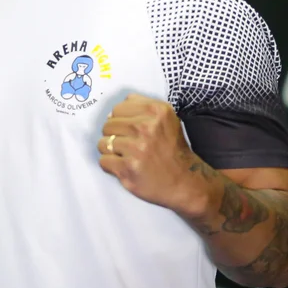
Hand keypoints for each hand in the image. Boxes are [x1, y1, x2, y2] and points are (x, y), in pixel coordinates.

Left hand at [97, 93, 201, 214]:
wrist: (185, 181)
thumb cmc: (172, 149)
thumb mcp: (165, 118)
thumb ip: (140, 106)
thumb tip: (111, 113)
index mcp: (156, 111)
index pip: (118, 108)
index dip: (121, 120)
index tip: (130, 130)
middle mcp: (146, 127)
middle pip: (108, 125)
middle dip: (115, 136)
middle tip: (129, 145)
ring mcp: (136, 148)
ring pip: (103, 143)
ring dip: (111, 151)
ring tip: (127, 156)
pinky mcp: (128, 168)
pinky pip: (103, 161)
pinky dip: (110, 165)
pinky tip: (124, 166)